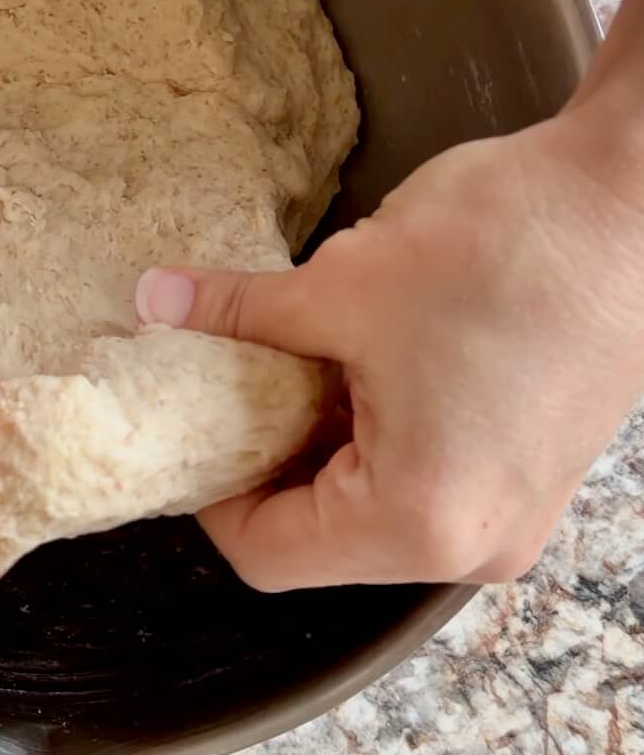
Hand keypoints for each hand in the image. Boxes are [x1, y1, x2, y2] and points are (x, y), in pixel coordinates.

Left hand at [136, 104, 643, 589]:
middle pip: (322, 539)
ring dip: (322, 442)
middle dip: (265, 462)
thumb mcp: (341, 284)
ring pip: (372, 507)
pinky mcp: (532, 472)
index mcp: (421, 522)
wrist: (630, 199)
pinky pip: (425, 479)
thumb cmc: (505, 248)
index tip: (181, 430)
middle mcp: (475, 545)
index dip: (208, 495)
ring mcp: (513, 514)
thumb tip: (157, 303)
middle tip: (224, 389)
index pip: (269, 554)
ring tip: (292, 363)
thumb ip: (237, 313)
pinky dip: (377, 432)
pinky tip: (358, 361)